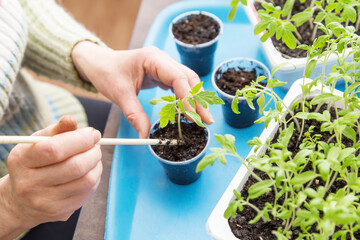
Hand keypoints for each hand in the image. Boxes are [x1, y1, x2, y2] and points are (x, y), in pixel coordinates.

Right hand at [0, 116, 101, 238]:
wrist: (20, 200)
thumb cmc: (34, 163)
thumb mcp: (39, 143)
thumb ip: (57, 130)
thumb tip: (71, 119)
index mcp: (22, 161)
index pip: (54, 149)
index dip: (80, 139)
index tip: (93, 133)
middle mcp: (30, 184)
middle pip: (75, 167)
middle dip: (93, 152)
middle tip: (96, 145)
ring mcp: (45, 201)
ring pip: (86, 180)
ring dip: (97, 164)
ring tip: (94, 156)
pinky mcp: (60, 212)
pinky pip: (88, 192)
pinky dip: (95, 178)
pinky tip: (90, 171)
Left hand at [71, 41, 213, 137]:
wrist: (99, 63)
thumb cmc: (106, 73)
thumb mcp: (119, 94)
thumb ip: (134, 114)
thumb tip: (145, 136)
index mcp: (152, 58)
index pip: (178, 77)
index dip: (187, 97)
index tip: (192, 116)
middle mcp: (162, 60)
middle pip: (188, 79)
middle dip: (198, 100)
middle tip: (207, 120)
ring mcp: (164, 66)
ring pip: (187, 81)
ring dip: (195, 100)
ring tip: (203, 118)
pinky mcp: (163, 73)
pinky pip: (179, 85)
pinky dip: (186, 98)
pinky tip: (189, 111)